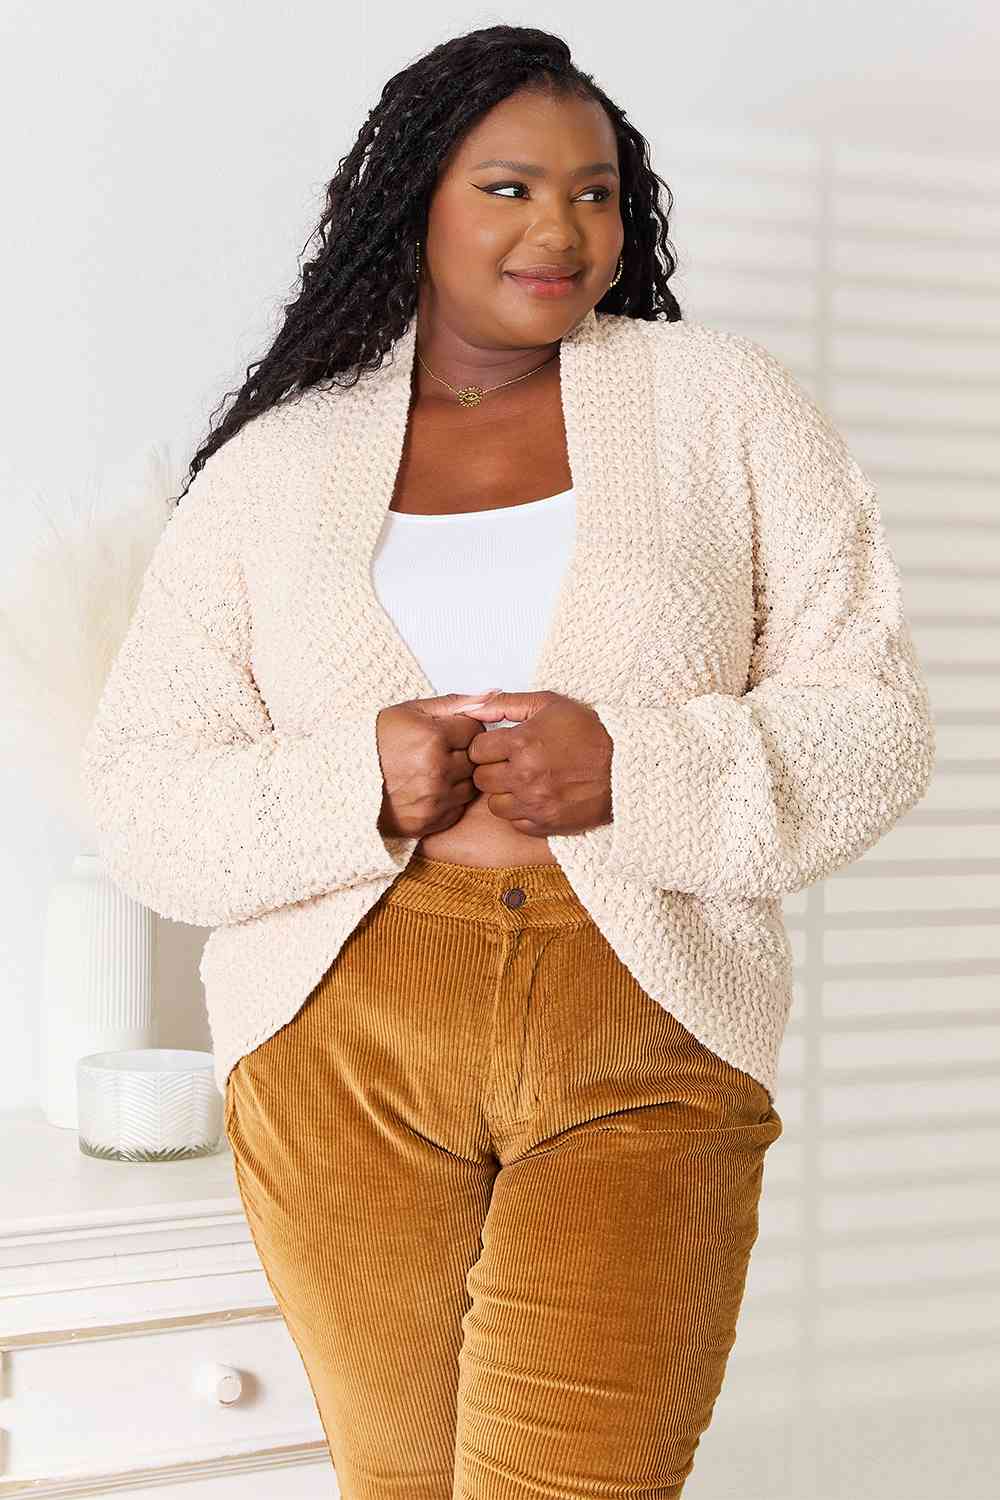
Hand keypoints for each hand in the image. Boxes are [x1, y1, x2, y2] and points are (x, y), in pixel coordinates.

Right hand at [375, 694, 491, 839]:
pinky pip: (457, 808)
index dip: (460, 730)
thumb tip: (492, 695)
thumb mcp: (410, 711)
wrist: (342, 779)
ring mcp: (434, 799)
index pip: (475, 730)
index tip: (443, 733)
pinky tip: (426, 790)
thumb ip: (454, 703)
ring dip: (456, 778)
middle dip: (460, 753)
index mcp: (433, 738)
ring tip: (429, 772)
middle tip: (435, 752)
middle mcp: (436, 770)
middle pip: (474, 758)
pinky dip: (447, 800)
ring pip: (470, 785)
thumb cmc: (375, 742)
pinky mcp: (429, 822)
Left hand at [439, 690, 612, 838]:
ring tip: (525, 782)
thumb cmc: (589, 732)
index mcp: (522, 743)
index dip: (487, 747)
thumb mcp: (548, 704)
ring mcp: (534, 803)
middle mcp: (524, 775)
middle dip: (493, 769)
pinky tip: (538, 797)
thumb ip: (505, 704)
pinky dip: (522, 812)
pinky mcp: (545, 824)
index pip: (476, 750)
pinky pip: (515, 823)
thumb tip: (471, 707)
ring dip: (505, 794)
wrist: (626, 764)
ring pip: (495, 805)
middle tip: (512, 763)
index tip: (501, 747)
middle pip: (481, 779)